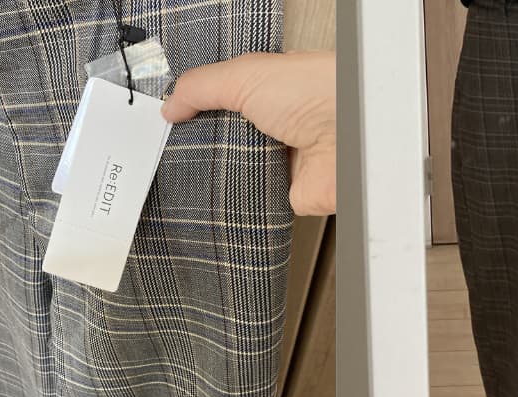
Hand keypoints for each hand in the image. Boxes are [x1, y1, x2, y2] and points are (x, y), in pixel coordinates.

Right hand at [161, 51, 335, 215]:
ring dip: (216, 172)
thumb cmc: (315, 93)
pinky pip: (251, 199)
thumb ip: (202, 87)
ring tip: (189, 171)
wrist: (347, 138)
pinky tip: (216, 193)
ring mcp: (281, 159)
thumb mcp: (245, 76)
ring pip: (235, 170)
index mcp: (269, 91)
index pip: (225, 100)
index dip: (198, 109)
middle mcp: (276, 125)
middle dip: (202, 143)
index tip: (170, 118)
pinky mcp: (285, 193)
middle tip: (171, 149)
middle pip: (226, 138)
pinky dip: (235, 199)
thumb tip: (171, 104)